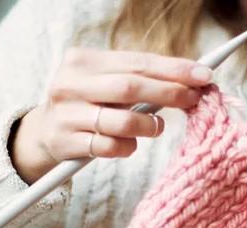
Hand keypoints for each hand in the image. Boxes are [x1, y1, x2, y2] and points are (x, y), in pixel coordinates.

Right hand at [11, 48, 212, 182]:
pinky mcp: (65, 142)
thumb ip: (140, 80)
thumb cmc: (88, 105)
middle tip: (194, 100)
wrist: (43, 133)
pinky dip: (126, 147)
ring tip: (157, 128)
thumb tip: (191, 81)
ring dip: (148, 126)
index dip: (173, 69)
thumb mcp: (105, 84)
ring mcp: (66, 114)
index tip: (204, 75)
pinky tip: (129, 145)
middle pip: (130, 87)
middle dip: (169, 93)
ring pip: (120, 121)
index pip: (137, 62)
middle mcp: (70, 83)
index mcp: (83, 61)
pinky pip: (107, 147)